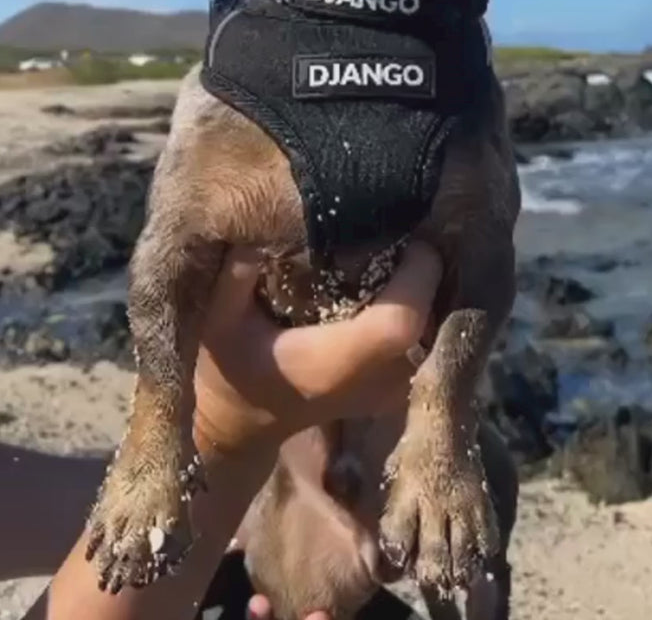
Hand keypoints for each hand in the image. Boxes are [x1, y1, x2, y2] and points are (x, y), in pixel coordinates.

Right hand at [192, 239, 441, 456]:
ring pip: (434, 330)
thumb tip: (260, 227)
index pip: (401, 323)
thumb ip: (235, 277)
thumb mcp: (218, 322)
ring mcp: (388, 393)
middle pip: (429, 319)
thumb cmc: (227, 371)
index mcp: (334, 363)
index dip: (417, 276)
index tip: (406, 236)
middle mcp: (371, 382)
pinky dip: (421, 311)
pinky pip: (426, 341)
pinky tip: (393, 287)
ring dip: (424, 290)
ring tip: (398, 256)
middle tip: (400, 235)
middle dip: (423, 272)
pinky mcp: (393, 392)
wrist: (240, 425)